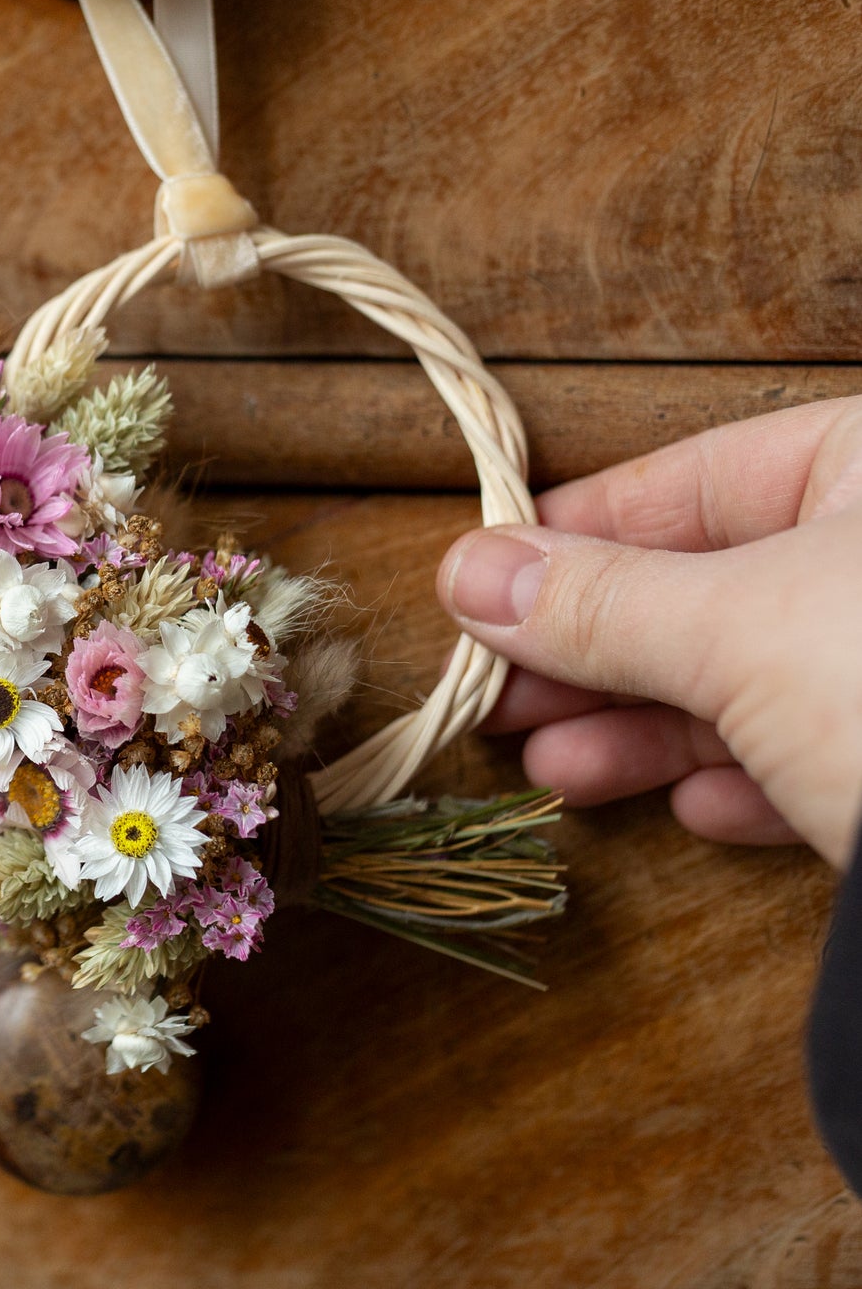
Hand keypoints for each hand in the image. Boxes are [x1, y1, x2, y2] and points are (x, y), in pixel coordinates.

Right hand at [435, 396, 861, 869]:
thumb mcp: (739, 633)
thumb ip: (597, 601)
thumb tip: (464, 572)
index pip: (700, 478)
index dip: (576, 532)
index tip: (481, 579)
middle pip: (714, 588)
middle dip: (593, 650)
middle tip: (494, 692)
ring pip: (759, 679)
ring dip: (644, 728)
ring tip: (549, 766)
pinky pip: (824, 754)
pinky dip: (744, 781)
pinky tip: (687, 810)